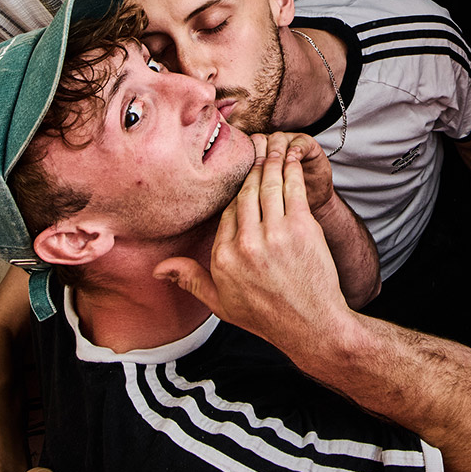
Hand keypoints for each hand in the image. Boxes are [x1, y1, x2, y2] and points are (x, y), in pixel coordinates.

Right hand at [154, 137, 352, 358]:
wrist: (312, 327)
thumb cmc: (267, 317)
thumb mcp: (221, 304)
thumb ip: (190, 280)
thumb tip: (158, 269)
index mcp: (223, 258)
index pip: (226, 212)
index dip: (235, 193)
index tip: (242, 178)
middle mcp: (245, 244)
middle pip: (244, 194)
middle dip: (251, 168)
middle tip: (256, 147)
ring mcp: (274, 234)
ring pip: (267, 185)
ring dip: (271, 160)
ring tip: (274, 144)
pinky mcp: (301, 228)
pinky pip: (293, 189)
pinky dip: (291, 168)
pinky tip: (292, 156)